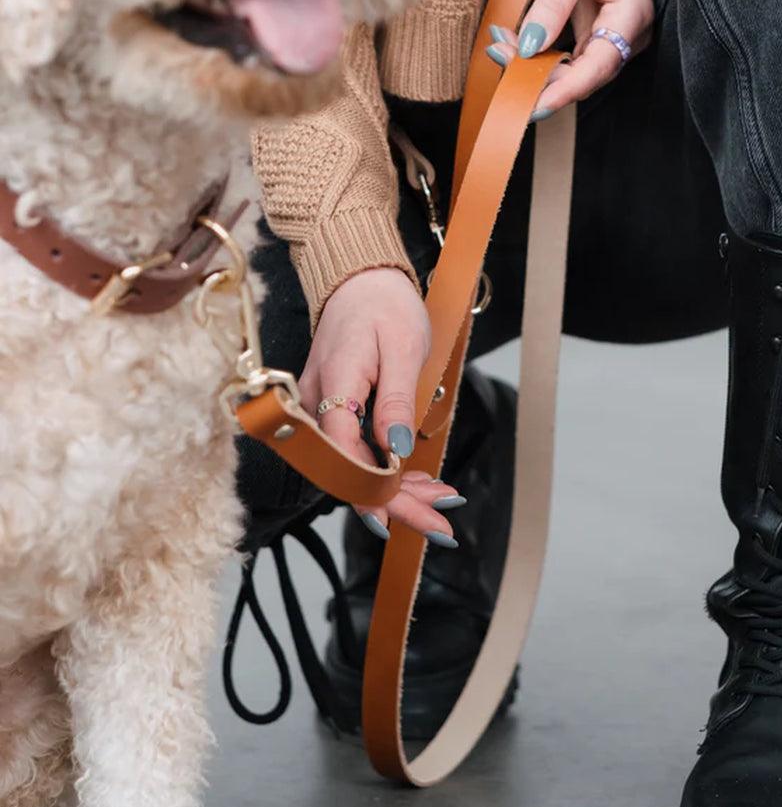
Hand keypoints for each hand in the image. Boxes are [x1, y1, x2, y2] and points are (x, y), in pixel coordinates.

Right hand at [299, 268, 462, 545]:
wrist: (359, 278)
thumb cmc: (384, 306)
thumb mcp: (403, 348)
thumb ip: (395, 402)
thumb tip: (396, 452)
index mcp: (333, 385)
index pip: (346, 455)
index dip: (376, 493)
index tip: (409, 518)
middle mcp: (314, 404)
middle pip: (348, 471)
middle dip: (394, 504)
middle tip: (441, 527)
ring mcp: (318, 409)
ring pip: (351, 466)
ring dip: (394, 491)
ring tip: (439, 503)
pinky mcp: (328, 411)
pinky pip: (352, 451)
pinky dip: (384, 469)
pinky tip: (415, 482)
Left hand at [486, 0, 653, 115]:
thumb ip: (553, 3)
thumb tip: (528, 46)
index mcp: (631, 16)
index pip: (598, 68)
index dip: (564, 90)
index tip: (531, 103)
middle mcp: (628, 34)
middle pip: (585, 75)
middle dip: (542, 77)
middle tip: (499, 61)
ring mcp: (613, 35)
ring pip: (575, 69)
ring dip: (537, 68)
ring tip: (499, 51)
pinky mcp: (597, 31)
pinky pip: (570, 56)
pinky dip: (542, 56)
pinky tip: (513, 47)